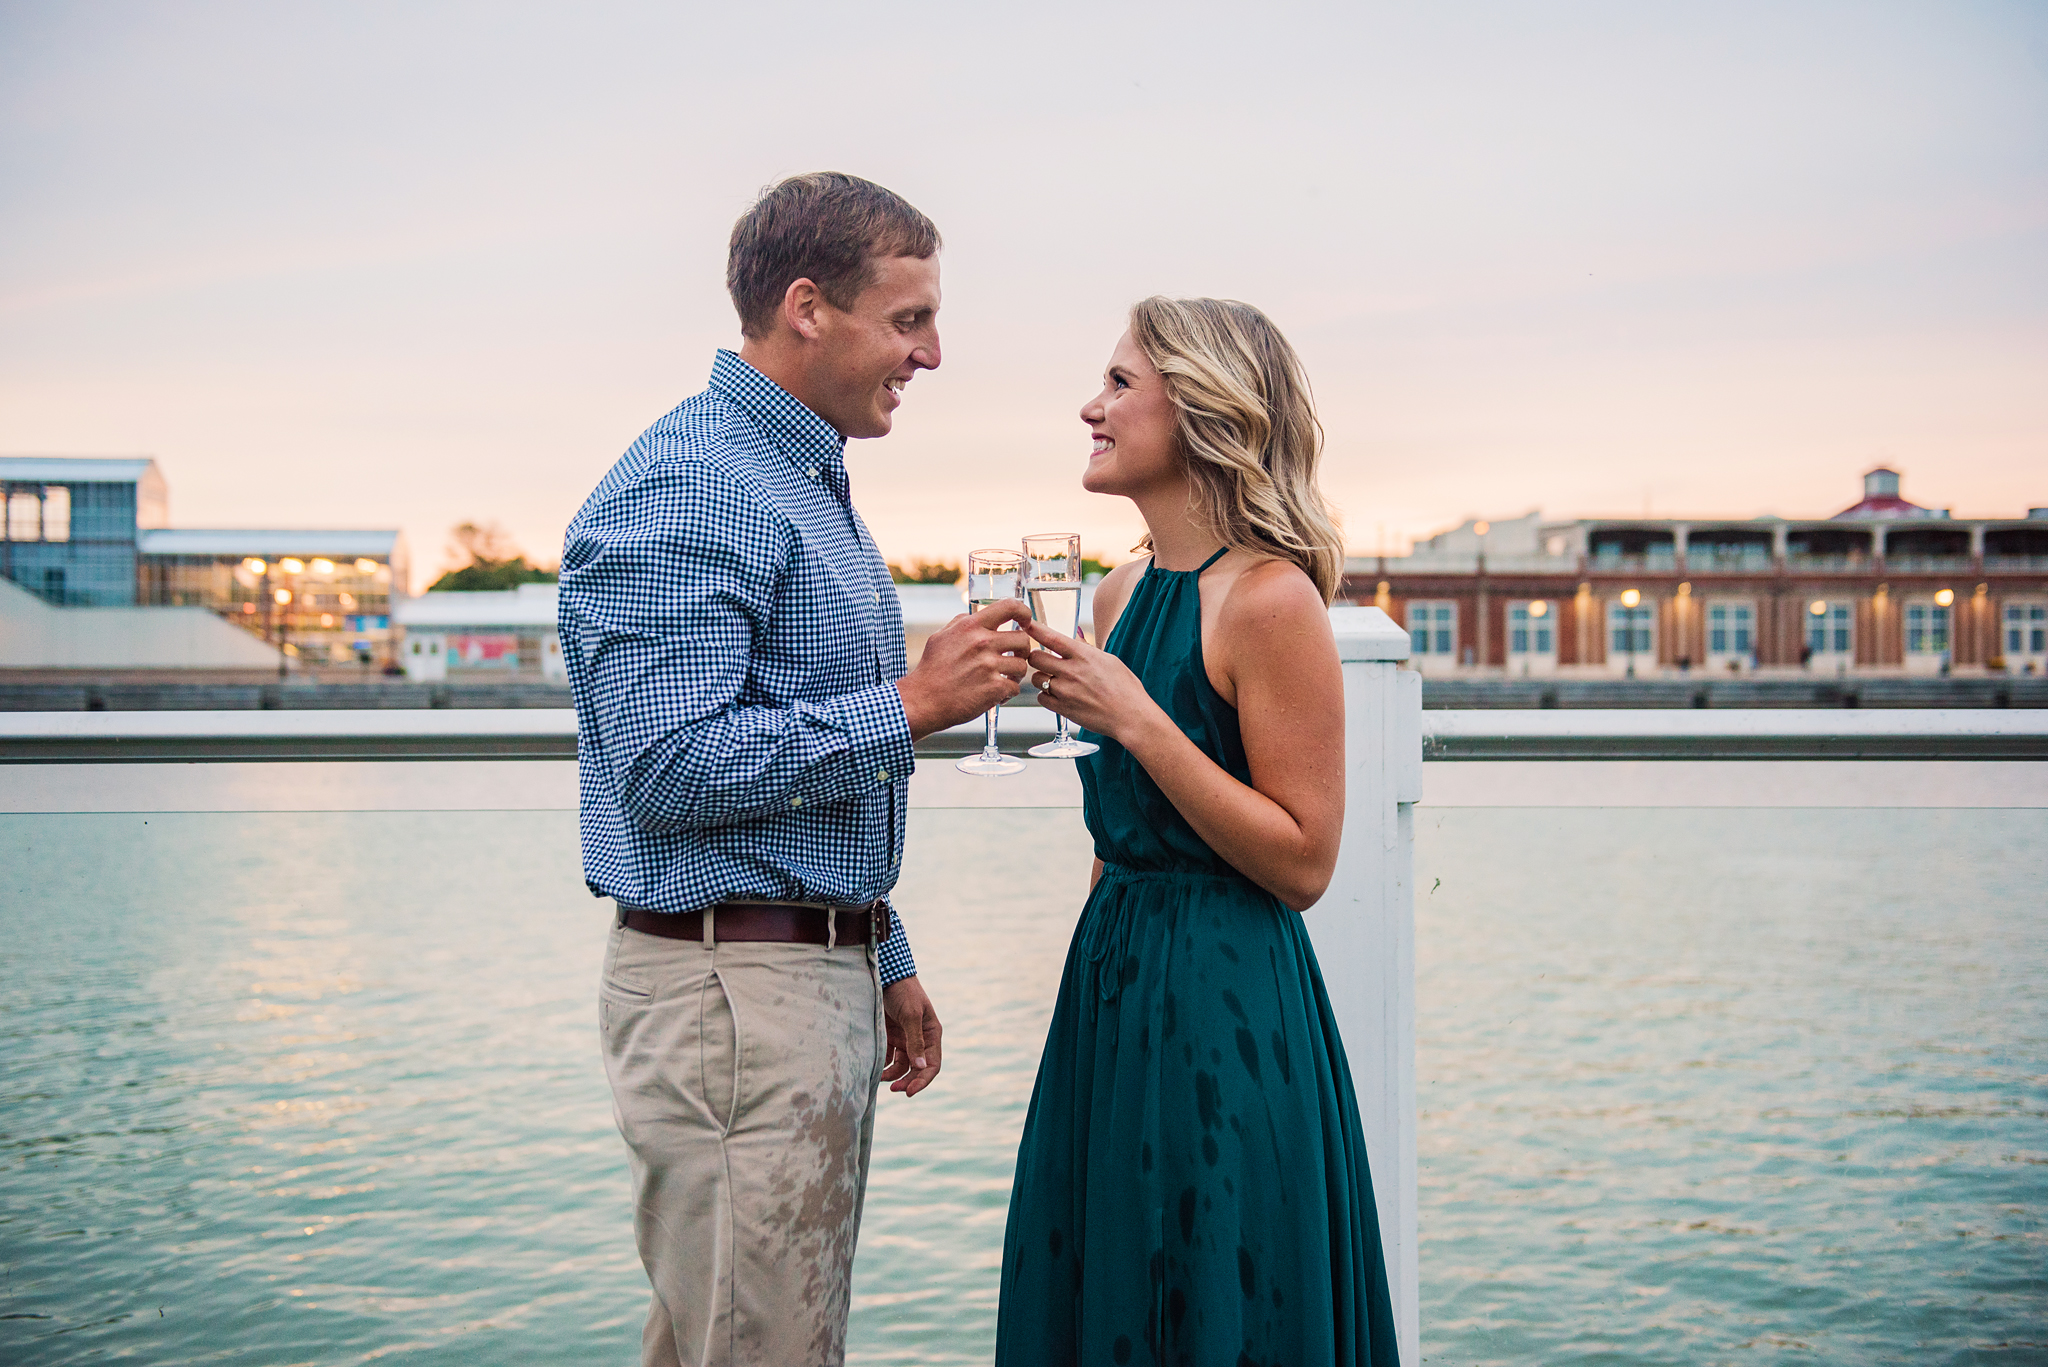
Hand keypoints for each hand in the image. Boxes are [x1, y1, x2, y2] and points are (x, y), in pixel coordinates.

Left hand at [881, 975, 942, 1095]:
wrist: (885, 974)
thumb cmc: (903, 992)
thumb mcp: (911, 1015)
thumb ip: (915, 1041)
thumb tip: (920, 1067)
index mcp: (931, 1034)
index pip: (932, 1065)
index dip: (923, 1080)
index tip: (909, 1092)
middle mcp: (920, 1039)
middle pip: (917, 1068)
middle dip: (907, 1081)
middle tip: (895, 1090)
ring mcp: (904, 1038)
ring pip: (902, 1066)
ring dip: (894, 1075)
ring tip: (881, 1079)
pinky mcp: (890, 1036)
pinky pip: (888, 1057)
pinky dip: (883, 1065)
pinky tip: (875, 1069)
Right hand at [897, 599, 1033, 739]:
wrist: (923, 700)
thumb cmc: (931, 670)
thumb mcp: (941, 637)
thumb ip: (962, 623)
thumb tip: (976, 616)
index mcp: (971, 626)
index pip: (1009, 606)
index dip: (1023, 612)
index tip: (1025, 621)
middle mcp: (982, 642)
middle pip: (1023, 639)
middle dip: (1021, 650)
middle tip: (1012, 658)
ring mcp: (989, 665)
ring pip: (1022, 665)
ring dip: (1015, 674)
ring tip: (1003, 679)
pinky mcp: (994, 688)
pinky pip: (1015, 687)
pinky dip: (1008, 693)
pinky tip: (995, 695)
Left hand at [1024, 620, 1165, 744]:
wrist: (1131, 716)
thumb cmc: (1125, 689)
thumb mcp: (1109, 661)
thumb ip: (1087, 650)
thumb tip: (1075, 638)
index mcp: (1084, 655)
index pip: (1052, 637)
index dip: (1035, 629)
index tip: (1025, 623)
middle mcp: (1071, 671)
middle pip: (1036, 658)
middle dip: (1037, 657)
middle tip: (1045, 661)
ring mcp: (1065, 691)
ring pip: (1036, 678)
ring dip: (1042, 678)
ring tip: (1056, 681)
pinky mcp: (1062, 709)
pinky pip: (1041, 698)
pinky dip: (1046, 695)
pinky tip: (1059, 695)